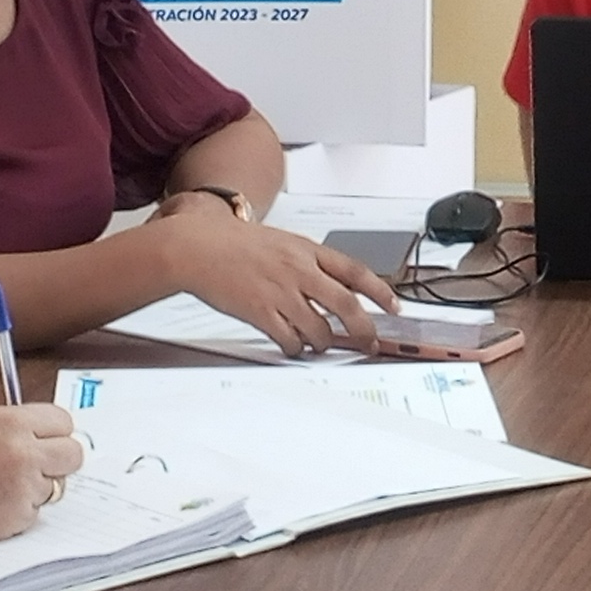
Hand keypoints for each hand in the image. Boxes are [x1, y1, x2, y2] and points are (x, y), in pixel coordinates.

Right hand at [0, 403, 82, 539]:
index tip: (48, 438)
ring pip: (54, 486)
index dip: (55, 431)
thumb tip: (44, 430)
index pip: (64, 421)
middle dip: (59, 459)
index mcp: (11, 422)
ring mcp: (21, 489)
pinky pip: (35, 512)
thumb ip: (12, 423)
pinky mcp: (15, 519)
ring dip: (34, 487)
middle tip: (38, 464)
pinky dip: (18, 510)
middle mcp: (22, 454)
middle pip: (73, 455)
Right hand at [161, 203, 398, 354]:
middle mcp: (299, 271)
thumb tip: (332, 283)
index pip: (356, 272)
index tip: (393, 306)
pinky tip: (294, 346)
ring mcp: (280, 293)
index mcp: (306, 251)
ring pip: (319, 329)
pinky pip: (289, 339)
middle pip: (346, 306)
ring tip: (321, 345)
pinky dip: (296, 348)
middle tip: (369, 342)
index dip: (380, 292)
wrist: (197, 247)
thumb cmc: (234, 243)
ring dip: (324, 343)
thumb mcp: (281, 242)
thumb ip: (307, 261)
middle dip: (363, 330)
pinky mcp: (260, 312)